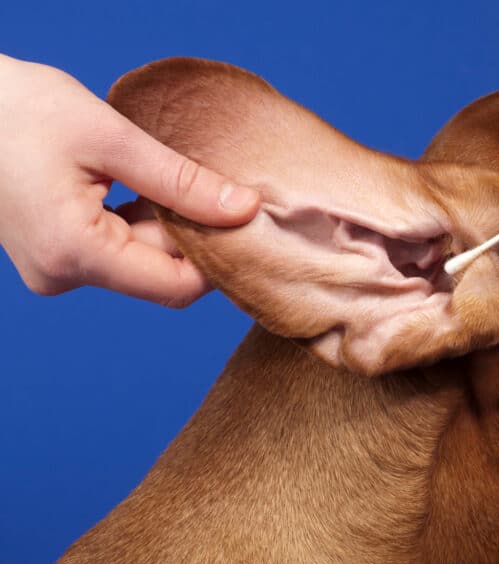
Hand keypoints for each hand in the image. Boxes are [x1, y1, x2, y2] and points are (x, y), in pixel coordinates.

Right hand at [0, 54, 259, 306]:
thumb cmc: (20, 110)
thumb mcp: (112, 138)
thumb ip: (182, 181)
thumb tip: (245, 209)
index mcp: (76, 254)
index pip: (177, 286)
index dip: (218, 257)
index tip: (242, 216)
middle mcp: (63, 275)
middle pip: (160, 272)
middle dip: (192, 232)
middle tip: (212, 185)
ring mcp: (56, 267)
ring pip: (140, 260)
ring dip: (165, 223)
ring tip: (166, 176)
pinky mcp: (54, 252)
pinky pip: (116, 248)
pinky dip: (139, 219)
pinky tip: (141, 183)